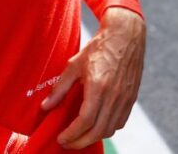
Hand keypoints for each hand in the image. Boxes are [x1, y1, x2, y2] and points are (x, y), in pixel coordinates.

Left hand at [41, 7, 145, 148]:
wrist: (126, 35)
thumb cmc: (99, 47)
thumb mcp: (74, 64)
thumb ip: (60, 88)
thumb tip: (45, 107)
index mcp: (99, 87)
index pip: (84, 122)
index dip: (71, 134)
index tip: (61, 138)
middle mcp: (114, 96)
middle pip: (97, 131)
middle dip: (80, 142)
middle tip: (67, 143)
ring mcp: (125, 98)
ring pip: (110, 129)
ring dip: (94, 137)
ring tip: (80, 136)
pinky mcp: (132, 97)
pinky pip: (120, 122)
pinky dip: (107, 129)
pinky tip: (96, 126)